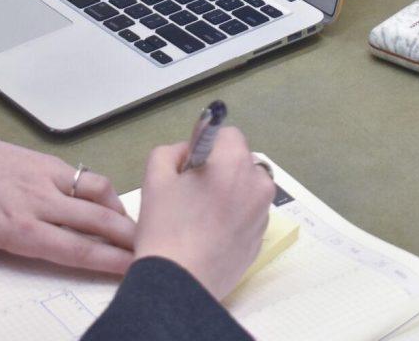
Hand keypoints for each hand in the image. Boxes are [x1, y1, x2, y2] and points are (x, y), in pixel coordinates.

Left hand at [0, 112, 135, 275]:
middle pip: (96, 221)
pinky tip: (107, 202)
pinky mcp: (47, 161)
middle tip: (148, 248)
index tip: (131, 267)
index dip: (107, 260)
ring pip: (97, 193)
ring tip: (133, 227)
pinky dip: (102, 191)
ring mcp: (46, 178)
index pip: (75, 249)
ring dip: (119, 210)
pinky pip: (85, 176)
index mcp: (20, 228)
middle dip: (126, 237)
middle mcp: (40, 202)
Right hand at [134, 127, 275, 299]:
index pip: (228, 135)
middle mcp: (258, 184)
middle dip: (221, 169)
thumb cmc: (165, 226)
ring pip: (247, 189)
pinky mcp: (261, 239)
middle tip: (192, 193)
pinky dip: (234, 218)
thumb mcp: (155, 175)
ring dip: (230, 193)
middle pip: (241, 162)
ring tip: (201, 217)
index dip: (206, 146)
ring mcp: (263, 214)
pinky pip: (249, 215)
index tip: (190, 167)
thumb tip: (189, 152)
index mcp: (234, 162)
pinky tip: (210, 235)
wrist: (179, 283)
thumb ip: (171, 151)